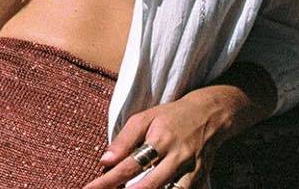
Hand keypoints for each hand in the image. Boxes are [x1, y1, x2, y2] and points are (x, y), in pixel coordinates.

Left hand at [81, 92, 228, 188]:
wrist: (208, 116)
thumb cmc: (170, 116)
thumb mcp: (145, 118)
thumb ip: (124, 140)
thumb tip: (104, 161)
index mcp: (159, 139)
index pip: (130, 164)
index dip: (109, 180)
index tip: (90, 188)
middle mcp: (176, 158)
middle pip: (149, 185)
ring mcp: (190, 172)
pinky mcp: (199, 181)